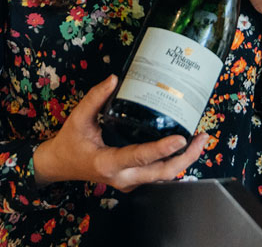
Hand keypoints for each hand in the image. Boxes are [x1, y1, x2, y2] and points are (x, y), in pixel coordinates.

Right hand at [32, 74, 208, 192]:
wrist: (60, 165)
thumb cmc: (69, 142)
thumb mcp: (78, 117)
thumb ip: (96, 98)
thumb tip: (115, 79)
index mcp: (108, 163)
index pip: (139, 157)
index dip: (161, 149)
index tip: (181, 138)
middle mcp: (122, 178)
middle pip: (161, 173)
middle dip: (186, 158)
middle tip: (202, 138)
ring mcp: (129, 182)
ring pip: (162, 177)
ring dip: (184, 160)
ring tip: (200, 141)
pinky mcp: (133, 180)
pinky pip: (157, 174)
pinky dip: (173, 161)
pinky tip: (184, 146)